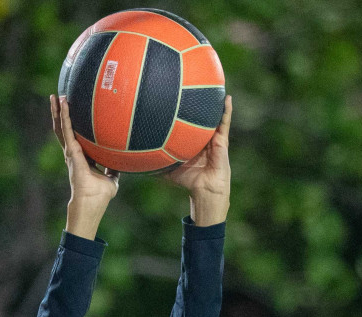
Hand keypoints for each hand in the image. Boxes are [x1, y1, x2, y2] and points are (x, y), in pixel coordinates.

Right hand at [52, 95, 118, 238]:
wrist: (90, 205)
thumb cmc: (99, 196)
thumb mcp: (112, 179)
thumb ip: (114, 168)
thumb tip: (124, 160)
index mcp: (82, 157)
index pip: (75, 136)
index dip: (72, 125)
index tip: (72, 112)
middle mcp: (73, 153)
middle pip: (64, 129)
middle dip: (61, 114)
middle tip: (59, 97)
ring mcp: (71, 153)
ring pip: (61, 128)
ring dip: (58, 112)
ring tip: (56, 96)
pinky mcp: (71, 153)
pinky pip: (67, 131)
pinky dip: (65, 117)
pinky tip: (64, 105)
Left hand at [164, 95, 231, 225]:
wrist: (203, 189)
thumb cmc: (188, 180)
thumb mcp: (168, 169)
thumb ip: (155, 163)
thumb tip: (134, 163)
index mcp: (191, 140)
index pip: (186, 121)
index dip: (182, 109)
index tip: (175, 94)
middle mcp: (202, 136)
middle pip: (200, 115)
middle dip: (198, 100)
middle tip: (193, 82)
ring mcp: (213, 137)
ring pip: (213, 115)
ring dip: (214, 101)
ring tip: (214, 83)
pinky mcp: (222, 140)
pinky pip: (224, 122)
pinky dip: (226, 110)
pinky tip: (226, 98)